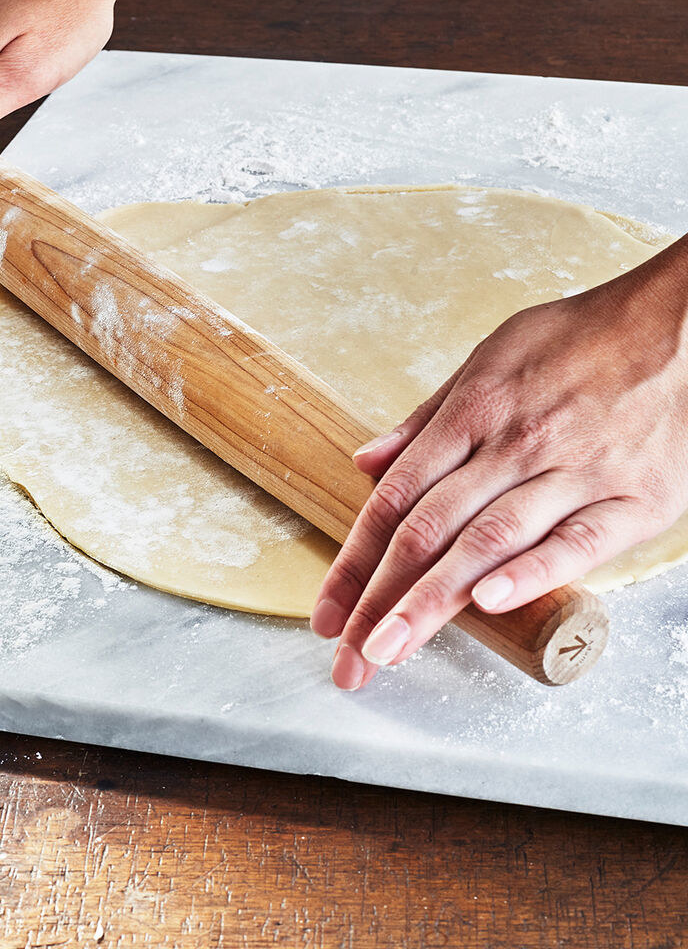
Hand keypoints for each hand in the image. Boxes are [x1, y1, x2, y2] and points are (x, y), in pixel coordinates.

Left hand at [311, 236, 687, 688]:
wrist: (679, 324)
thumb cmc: (577, 342)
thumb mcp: (487, 359)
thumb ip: (425, 420)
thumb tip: (365, 462)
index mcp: (472, 413)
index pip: (393, 501)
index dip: (352, 562)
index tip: (327, 612)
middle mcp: (514, 446)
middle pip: (428, 532)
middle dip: (378, 599)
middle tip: (348, 655)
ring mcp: (573, 473)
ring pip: (487, 543)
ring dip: (431, 602)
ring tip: (389, 649)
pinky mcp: (632, 499)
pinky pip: (576, 542)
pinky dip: (531, 574)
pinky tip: (489, 606)